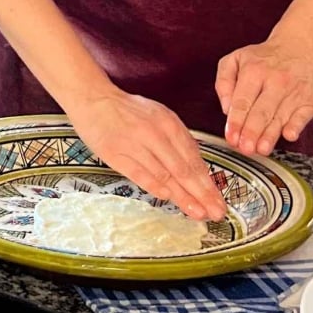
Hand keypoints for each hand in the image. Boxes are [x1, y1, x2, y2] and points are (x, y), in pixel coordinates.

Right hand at [67, 87, 226, 220]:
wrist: (94, 99)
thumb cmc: (127, 111)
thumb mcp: (159, 117)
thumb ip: (176, 140)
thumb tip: (195, 170)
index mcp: (169, 124)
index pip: (193, 159)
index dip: (207, 183)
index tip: (218, 200)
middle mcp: (154, 134)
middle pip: (183, 169)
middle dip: (202, 194)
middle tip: (216, 212)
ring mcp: (134, 144)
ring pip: (164, 174)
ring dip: (182, 196)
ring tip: (197, 212)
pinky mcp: (115, 153)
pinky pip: (138, 173)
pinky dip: (154, 185)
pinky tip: (167, 197)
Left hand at [217, 39, 312, 155]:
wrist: (298, 47)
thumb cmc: (262, 58)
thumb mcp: (234, 60)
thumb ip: (223, 82)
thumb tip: (226, 108)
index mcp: (254, 71)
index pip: (243, 101)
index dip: (236, 121)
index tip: (231, 136)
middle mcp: (275, 81)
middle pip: (262, 111)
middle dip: (252, 132)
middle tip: (244, 147)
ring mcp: (294, 91)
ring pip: (280, 117)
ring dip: (270, 135)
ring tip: (261, 149)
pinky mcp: (308, 100)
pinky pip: (303, 116)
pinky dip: (296, 126)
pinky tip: (288, 135)